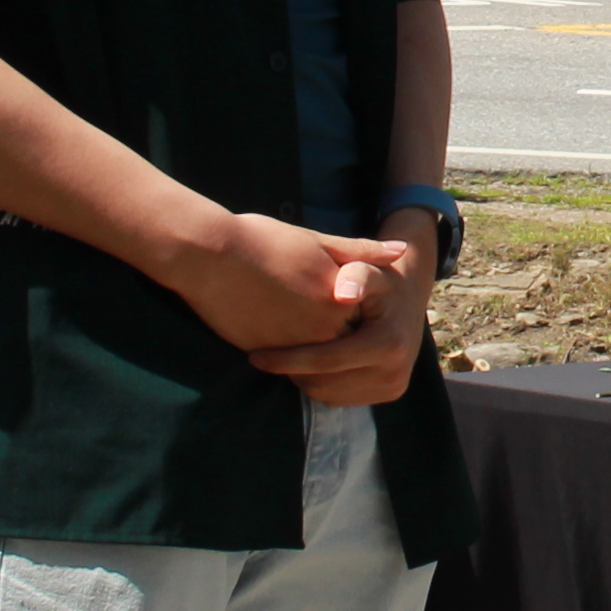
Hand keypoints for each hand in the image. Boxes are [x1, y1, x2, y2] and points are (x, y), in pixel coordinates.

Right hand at [172, 208, 407, 351]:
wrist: (209, 253)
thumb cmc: (261, 240)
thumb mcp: (316, 240)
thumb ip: (361, 251)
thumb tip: (401, 250)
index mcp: (340, 296)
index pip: (362, 319)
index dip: (347, 309)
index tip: (327, 296)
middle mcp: (324, 325)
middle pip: (343, 343)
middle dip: (333, 335)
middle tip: (304, 312)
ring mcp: (296, 345)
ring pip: (317, 362)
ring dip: (310, 353)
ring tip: (287, 323)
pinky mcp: (268, 356)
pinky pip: (289, 369)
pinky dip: (287, 361)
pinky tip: (272, 337)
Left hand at [243, 239, 431, 407]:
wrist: (407, 297)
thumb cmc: (378, 280)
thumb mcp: (369, 269)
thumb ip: (355, 273)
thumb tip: (343, 294)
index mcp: (387, 344)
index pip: (326, 361)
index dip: (287, 360)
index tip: (254, 356)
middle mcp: (394, 372)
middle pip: (324, 383)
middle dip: (292, 372)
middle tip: (263, 358)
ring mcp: (392, 387)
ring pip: (329, 394)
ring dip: (302, 379)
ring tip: (283, 358)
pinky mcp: (389, 394)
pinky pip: (340, 398)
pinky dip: (319, 384)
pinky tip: (306, 364)